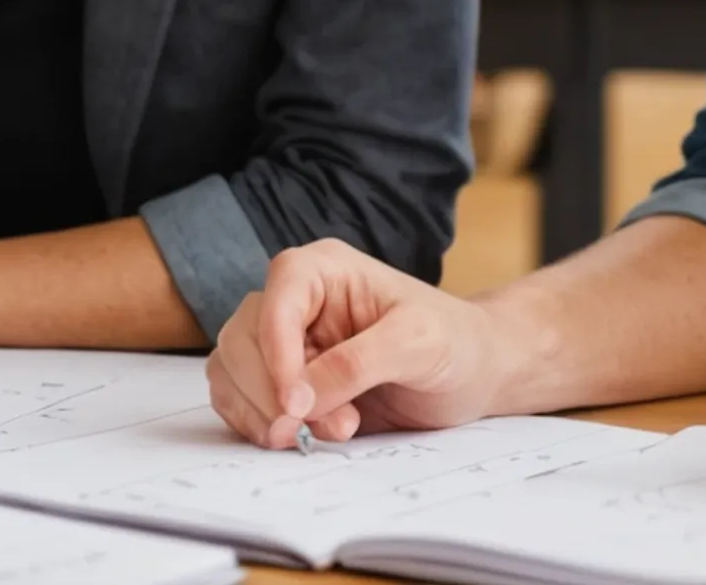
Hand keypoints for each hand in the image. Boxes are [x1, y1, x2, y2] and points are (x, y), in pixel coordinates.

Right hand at [207, 239, 518, 449]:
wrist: (473, 372)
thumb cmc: (454, 342)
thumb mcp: (418, 343)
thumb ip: (357, 364)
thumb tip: (300, 397)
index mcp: (323, 270)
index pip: (277, 299)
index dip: (276, 351)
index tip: (296, 402)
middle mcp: (295, 300)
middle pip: (243, 339)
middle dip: (273, 393)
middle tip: (318, 428)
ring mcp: (284, 340)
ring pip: (232, 372)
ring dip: (265, 414)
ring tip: (325, 432)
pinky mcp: (282, 379)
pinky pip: (240, 400)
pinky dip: (259, 425)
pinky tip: (302, 436)